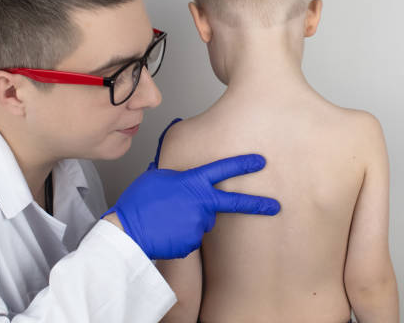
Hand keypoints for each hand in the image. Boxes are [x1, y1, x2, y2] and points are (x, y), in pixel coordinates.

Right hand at [102, 119, 280, 259]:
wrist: (128, 232)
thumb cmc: (139, 202)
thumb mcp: (157, 177)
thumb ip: (178, 177)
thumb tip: (184, 180)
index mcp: (192, 182)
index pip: (223, 169)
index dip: (243, 164)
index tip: (260, 161)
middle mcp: (201, 203)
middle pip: (234, 202)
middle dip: (257, 204)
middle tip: (275, 206)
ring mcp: (198, 225)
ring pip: (203, 221)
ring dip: (192, 219)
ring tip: (168, 219)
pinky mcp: (192, 243)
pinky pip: (192, 237)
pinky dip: (182, 234)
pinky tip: (167, 231)